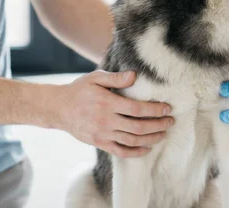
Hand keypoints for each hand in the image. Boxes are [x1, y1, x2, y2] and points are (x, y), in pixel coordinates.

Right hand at [52, 70, 173, 157]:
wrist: (58, 109)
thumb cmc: (79, 90)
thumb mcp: (95, 78)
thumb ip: (115, 78)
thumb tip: (134, 76)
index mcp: (107, 103)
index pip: (137, 109)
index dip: (154, 110)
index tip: (167, 108)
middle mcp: (105, 121)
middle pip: (138, 127)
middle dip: (158, 125)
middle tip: (171, 121)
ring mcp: (102, 134)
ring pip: (132, 141)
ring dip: (151, 138)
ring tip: (163, 134)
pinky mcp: (99, 143)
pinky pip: (120, 151)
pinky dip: (135, 152)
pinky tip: (147, 148)